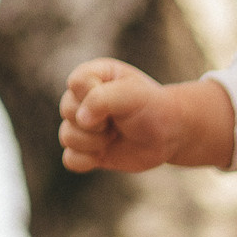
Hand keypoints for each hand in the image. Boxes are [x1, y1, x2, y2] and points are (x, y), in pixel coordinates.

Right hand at [59, 62, 235, 174]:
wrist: (169, 135)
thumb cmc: (152, 108)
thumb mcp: (132, 94)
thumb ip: (102, 99)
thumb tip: (81, 120)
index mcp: (92, 76)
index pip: (75, 83)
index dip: (94, 96)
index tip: (119, 100)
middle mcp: (82, 99)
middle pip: (67, 110)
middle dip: (95, 122)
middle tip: (118, 122)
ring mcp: (83, 125)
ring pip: (67, 137)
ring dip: (94, 142)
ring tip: (114, 136)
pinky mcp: (86, 150)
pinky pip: (70, 160)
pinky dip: (85, 161)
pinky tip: (103, 155)